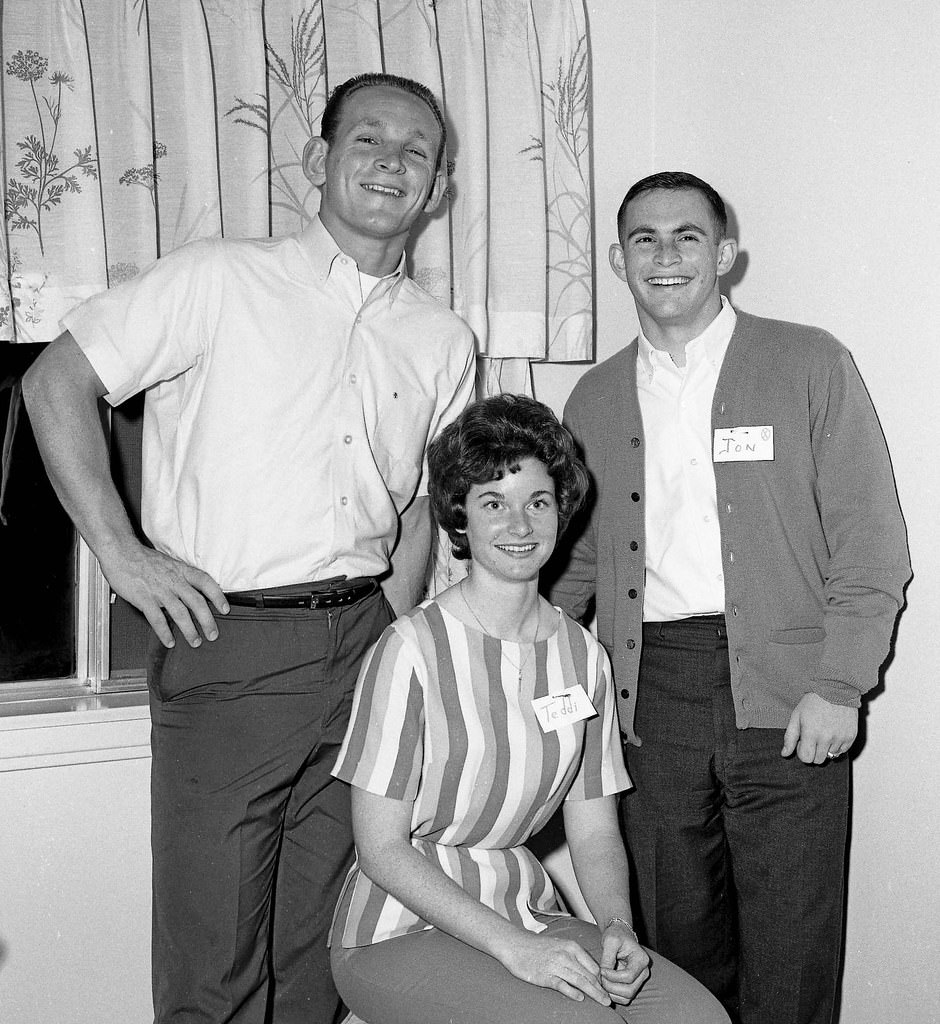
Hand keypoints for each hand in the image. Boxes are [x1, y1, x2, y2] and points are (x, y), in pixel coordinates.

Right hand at [101, 540, 228, 648]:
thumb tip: (191, 592)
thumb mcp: (169, 564)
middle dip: (207, 620)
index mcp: (181, 570)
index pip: (206, 582)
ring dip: (189, 630)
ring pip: (180, 612)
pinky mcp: (143, 597)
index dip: (218, 596)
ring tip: (195, 642)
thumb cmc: (143, 559)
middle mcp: (174, 580)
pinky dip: (164, 632)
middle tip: (213, 634)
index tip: (225, 609)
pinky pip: (157, 618)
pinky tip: (170, 641)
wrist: (120, 551)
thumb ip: (180, 578)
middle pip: (197, 602)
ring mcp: (159, 589)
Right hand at [498, 930, 609, 1004]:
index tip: (607, 990)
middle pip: (588, 975)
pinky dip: (572, 992)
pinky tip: (580, 998)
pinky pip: (563, 985)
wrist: (516, 945)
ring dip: (593, 993)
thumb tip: (590, 972)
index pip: (593, 966)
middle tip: (609, 1000)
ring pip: (580, 981)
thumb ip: (575, 957)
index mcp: (571, 947)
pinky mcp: (546, 976)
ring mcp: (556, 966)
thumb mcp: (560, 945)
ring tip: (602, 1002)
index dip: (602, 980)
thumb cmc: (538, 946)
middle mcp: (566, 955)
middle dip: (600, 989)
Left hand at [599, 920, 650, 1004]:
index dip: (613, 977)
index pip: (628, 976)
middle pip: (629, 990)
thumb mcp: (610, 941)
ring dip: (612, 993)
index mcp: (641, 960)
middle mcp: (644, 972)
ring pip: (627, 997)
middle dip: (611, 987)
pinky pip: (625, 998)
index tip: (601, 970)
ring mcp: (640, 980)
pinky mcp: (634, 985)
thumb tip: (603, 974)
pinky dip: (614, 996)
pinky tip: (606, 985)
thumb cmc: (616, 935)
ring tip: (602, 981)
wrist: (620, 935)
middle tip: (600, 978)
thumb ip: (607, 958)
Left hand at [781, 692, 857, 763]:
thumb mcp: (796, 716)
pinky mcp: (851, 737)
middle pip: (818, 760)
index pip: (806, 758)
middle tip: (813, 738)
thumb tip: (784, 754)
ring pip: (830, 756)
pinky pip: (842, 751)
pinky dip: (836, 746)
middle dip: (813, 752)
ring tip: (823, 732)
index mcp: (811, 733)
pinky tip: (833, 733)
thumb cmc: (813, 702)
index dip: (802, 752)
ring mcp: (840, 738)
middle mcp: (827, 738)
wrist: (836, 689)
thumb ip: (789, 737)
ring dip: (825, 748)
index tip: (803, 743)